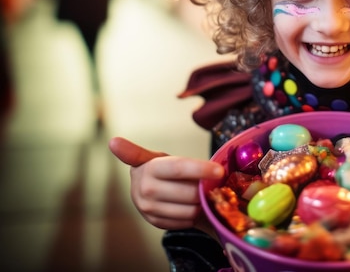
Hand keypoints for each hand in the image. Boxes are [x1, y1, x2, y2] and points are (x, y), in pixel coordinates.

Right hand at [109, 137, 223, 230]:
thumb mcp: (151, 156)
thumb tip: (112, 142)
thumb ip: (135, 151)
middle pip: (189, 192)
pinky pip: (186, 221)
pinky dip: (194, 214)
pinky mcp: (156, 222)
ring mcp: (150, 210)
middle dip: (206, 188)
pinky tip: (193, 203)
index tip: (220, 170)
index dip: (201, 169)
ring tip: (204, 192)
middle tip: (215, 182)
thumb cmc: (157, 169)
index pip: (180, 168)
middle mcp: (146, 191)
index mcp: (149, 169)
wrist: (145, 191)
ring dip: (202, 202)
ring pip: (190, 209)